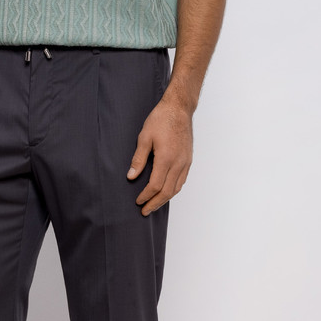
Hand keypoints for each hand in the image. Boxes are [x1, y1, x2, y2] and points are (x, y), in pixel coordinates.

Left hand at [126, 95, 193, 215]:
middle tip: (144, 211)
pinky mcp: (188, 160)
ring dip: (164, 200)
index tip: (138, 201)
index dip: (146, 196)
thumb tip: (131, 176)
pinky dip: (173, 190)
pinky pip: (181, 181)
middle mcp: (178, 163)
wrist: (179, 108)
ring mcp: (185, 162)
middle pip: (167, 191)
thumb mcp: (144, 137)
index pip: (155, 185)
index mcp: (166, 158)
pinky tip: (166, 193)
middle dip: (155, 203)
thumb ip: (138, 159)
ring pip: (176, 188)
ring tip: (154, 205)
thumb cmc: (161, 120)